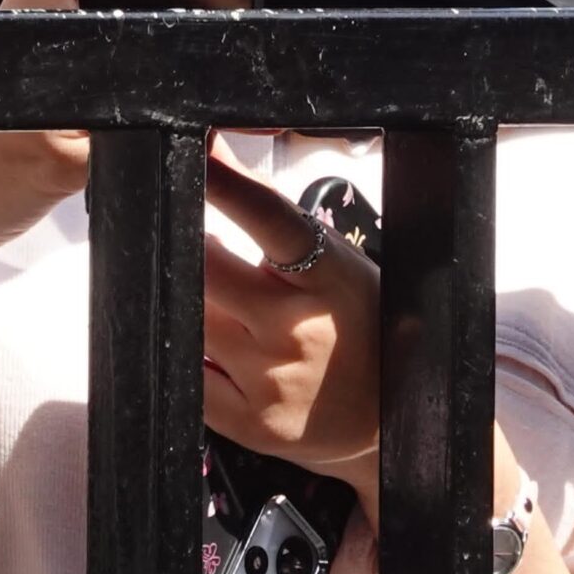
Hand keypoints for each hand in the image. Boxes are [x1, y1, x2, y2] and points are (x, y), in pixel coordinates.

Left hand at [201, 155, 384, 518]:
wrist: (387, 418)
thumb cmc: (360, 323)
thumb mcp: (335, 261)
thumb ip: (270, 211)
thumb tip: (212, 150)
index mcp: (332, 279)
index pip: (273, 222)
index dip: (228, 187)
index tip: (196, 153)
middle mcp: (299, 331)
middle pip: (209, 270)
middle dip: (191, 247)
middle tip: (196, 241)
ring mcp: (271, 382)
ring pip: (191, 319)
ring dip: (190, 298)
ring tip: (221, 299)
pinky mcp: (247, 423)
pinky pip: (187, 373)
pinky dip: (187, 349)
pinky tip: (212, 342)